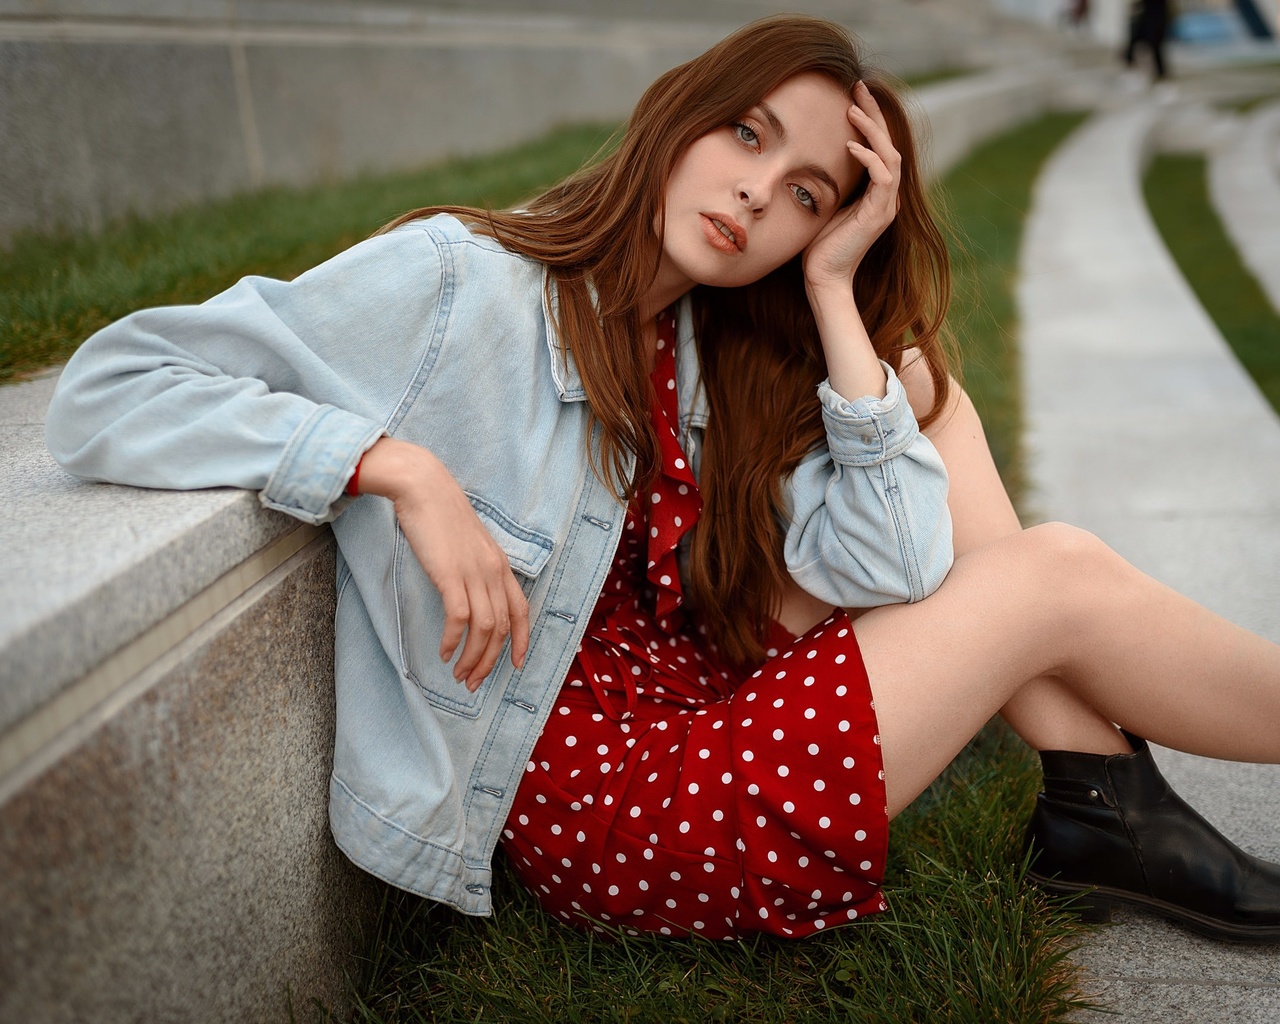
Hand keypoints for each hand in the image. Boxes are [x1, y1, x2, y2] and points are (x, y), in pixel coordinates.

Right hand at [358, 437, 529, 691]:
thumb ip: (475, 568)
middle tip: (474, 682)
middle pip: (502, 628)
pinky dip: (452, 641)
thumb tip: (469, 594)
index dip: (522, 641)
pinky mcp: (450, 574)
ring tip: (459, 675)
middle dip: (490, 661)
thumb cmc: (440, 514)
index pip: (521, 610)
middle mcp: (494, 571)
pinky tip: (443, 653)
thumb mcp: (468, 544)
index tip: (516, 666)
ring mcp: (474, 573)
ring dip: (472, 658)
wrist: (423, 487)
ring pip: (484, 629)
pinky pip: (459, 619)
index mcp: (501, 564)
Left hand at [802, 80, 901, 292]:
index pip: (879, 146)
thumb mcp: (824, 204)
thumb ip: (831, 182)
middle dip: (874, 113)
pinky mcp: (878, 215)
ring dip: (872, 131)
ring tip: (853, 110)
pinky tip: (849, 146)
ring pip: (890, 156)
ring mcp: (886, 206)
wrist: (823, 278)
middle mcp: (886, 196)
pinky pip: (882, 178)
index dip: (869, 119)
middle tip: (858, 86)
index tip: (852, 95)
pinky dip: (868, 158)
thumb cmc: (818, 245)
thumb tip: (815, 156)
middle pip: (889, 143)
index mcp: (876, 193)